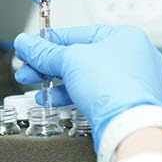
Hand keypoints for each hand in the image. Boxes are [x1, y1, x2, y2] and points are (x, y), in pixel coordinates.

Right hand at [13, 25, 161, 149]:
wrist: (130, 127)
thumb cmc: (115, 88)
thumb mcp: (70, 61)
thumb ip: (44, 52)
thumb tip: (26, 44)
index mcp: (126, 37)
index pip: (79, 34)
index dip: (49, 41)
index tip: (31, 48)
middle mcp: (134, 58)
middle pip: (81, 57)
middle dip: (50, 66)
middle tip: (28, 70)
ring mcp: (133, 84)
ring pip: (87, 79)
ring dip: (58, 84)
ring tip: (39, 89)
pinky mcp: (127, 105)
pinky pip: (96, 96)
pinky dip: (74, 97)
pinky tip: (55, 101)